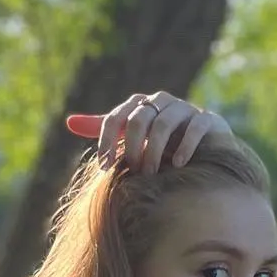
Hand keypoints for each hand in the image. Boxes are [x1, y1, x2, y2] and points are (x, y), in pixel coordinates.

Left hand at [66, 90, 233, 172]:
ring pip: (163, 124)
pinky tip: (178, 165)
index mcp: (139, 105)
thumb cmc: (162, 143)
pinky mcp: (207, 119)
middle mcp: (161, 101)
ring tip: (152, 174)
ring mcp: (185, 108)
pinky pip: (194, 127)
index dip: (107, 141)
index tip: (104, 166)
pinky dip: (184, 147)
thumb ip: (103, 128)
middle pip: (138, 120)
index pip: (115, 118)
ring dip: (154, 151)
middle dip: (133, 149)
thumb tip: (69, 122)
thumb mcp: (129, 136)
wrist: (205, 149)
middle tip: (134, 172)